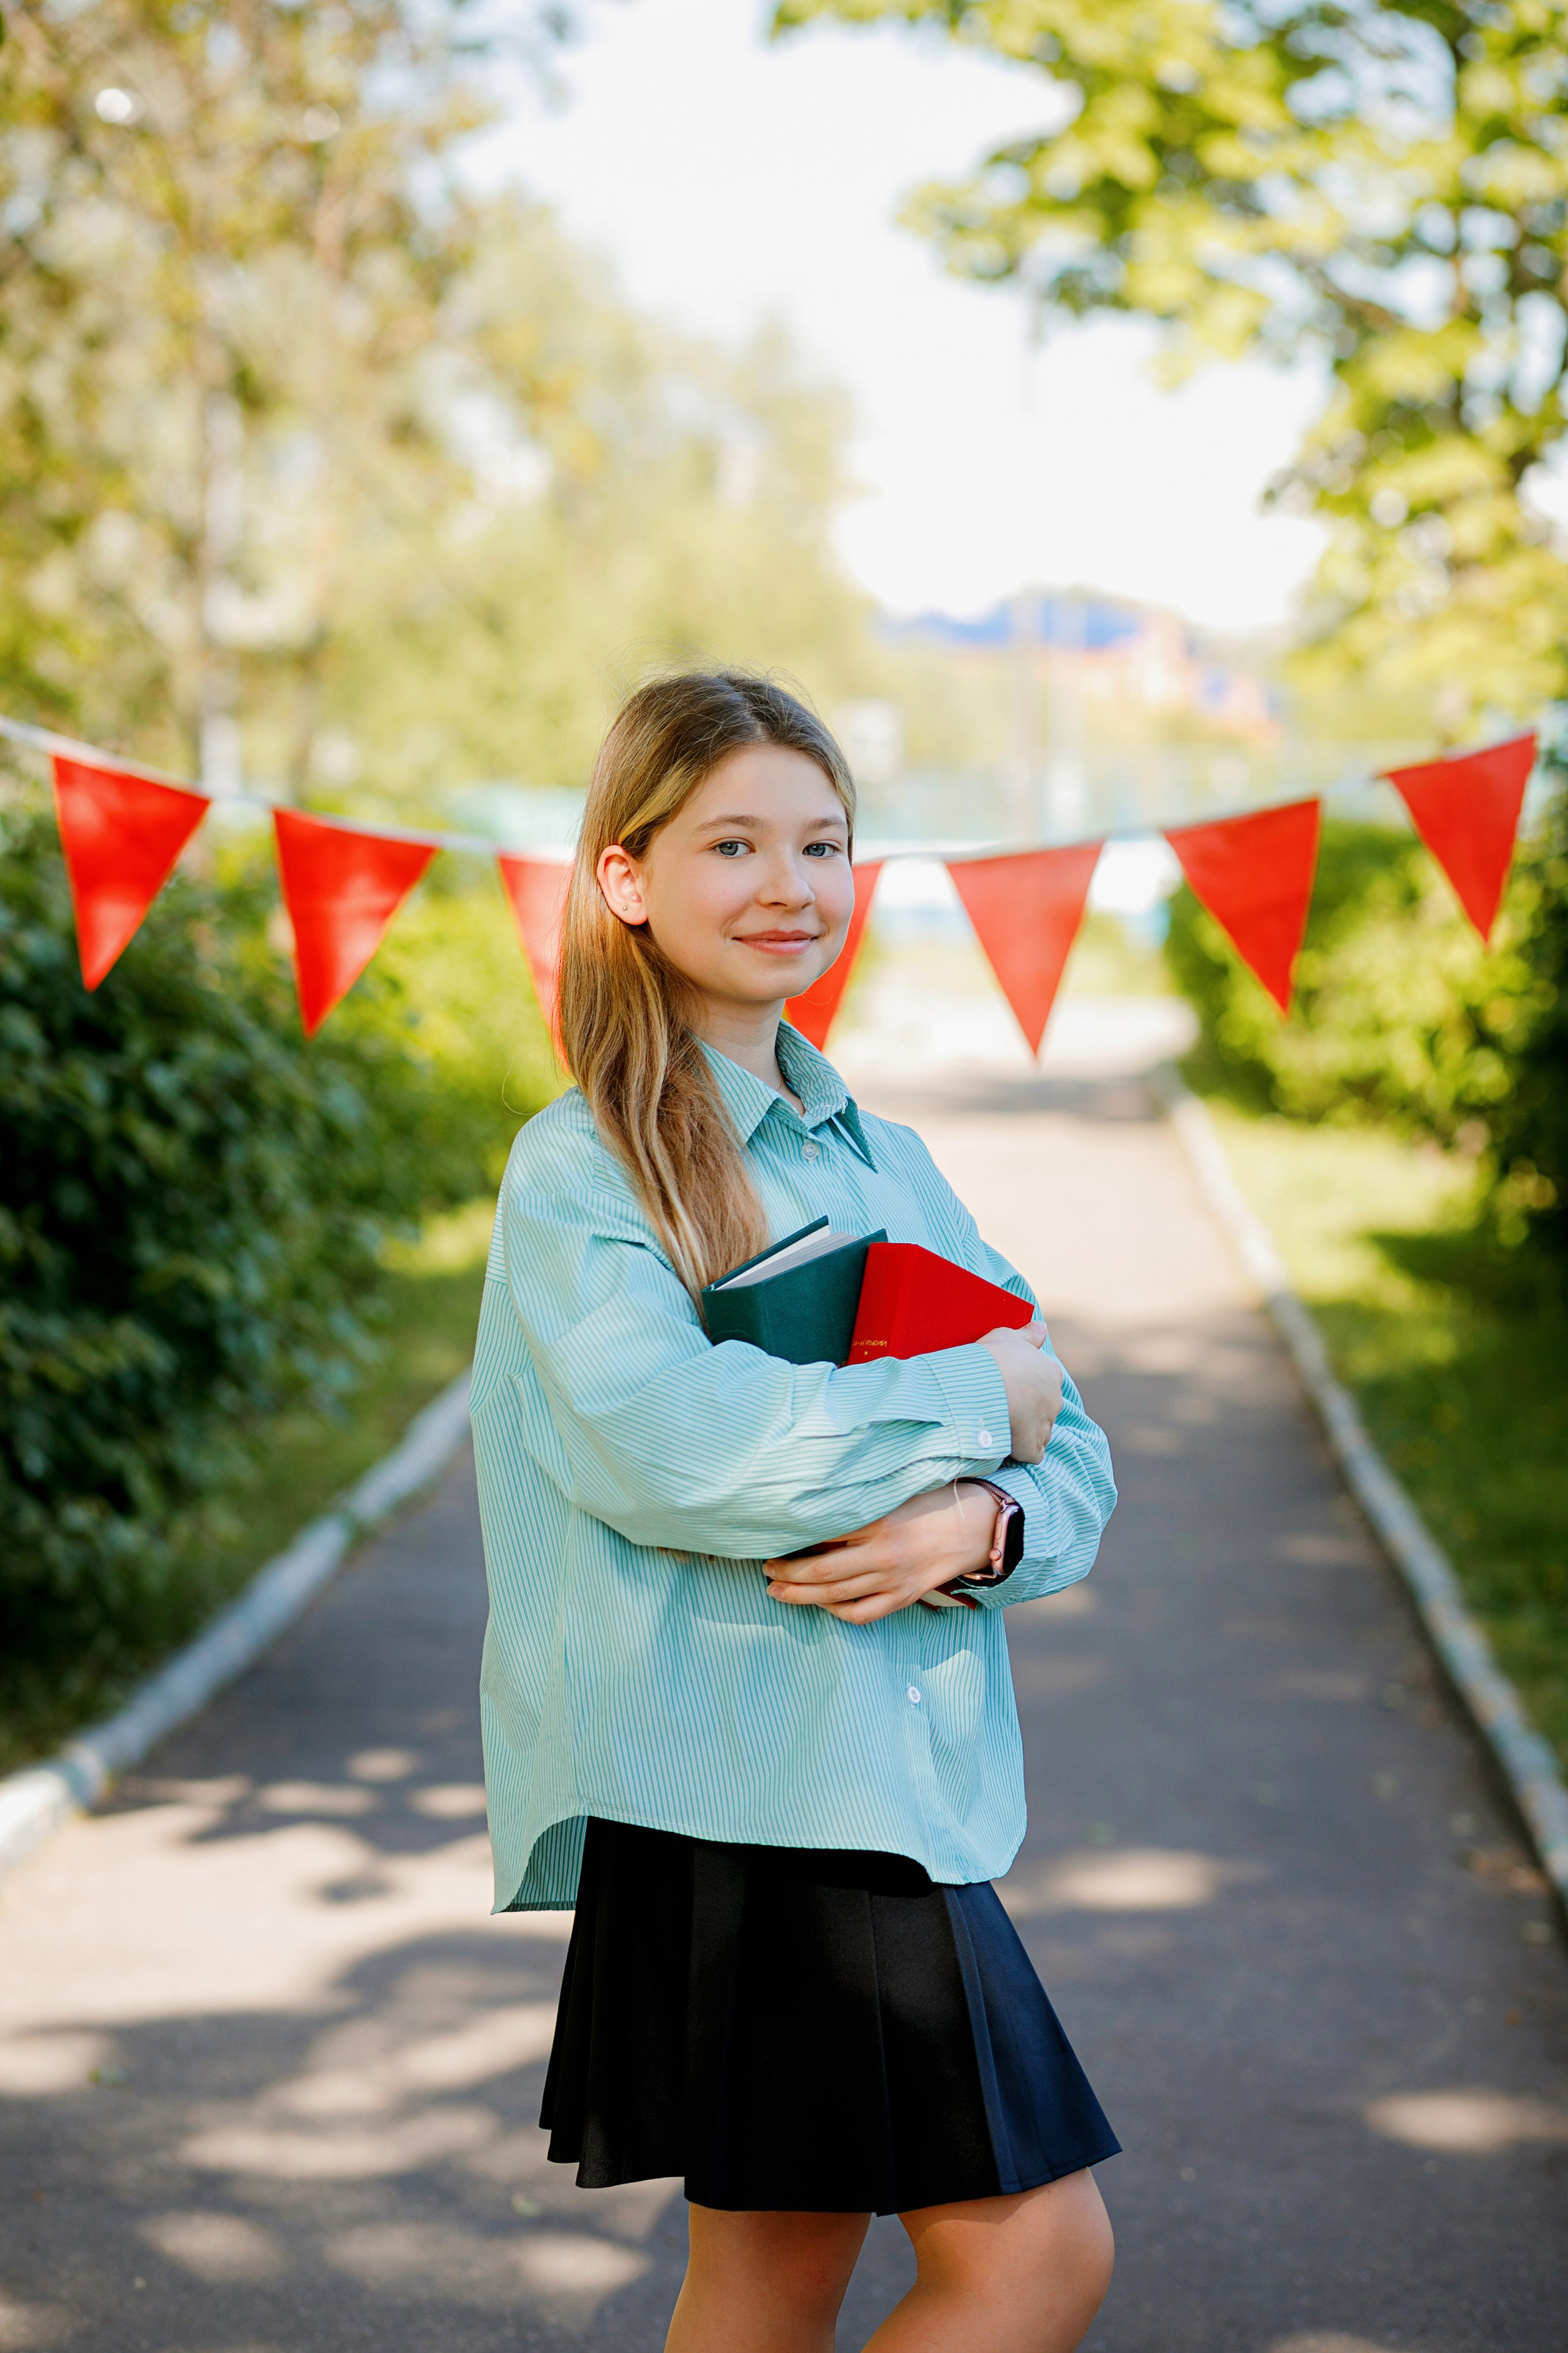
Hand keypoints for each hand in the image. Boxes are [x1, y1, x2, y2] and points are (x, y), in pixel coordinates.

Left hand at [764, 1482, 998, 1623]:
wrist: (978, 1526)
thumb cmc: (934, 1501)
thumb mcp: (895, 1492)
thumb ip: (860, 1501)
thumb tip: (817, 1508)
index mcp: (878, 1522)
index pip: (822, 1535)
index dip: (792, 1541)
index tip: (770, 1539)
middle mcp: (882, 1554)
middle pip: (821, 1570)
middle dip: (787, 1572)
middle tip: (764, 1569)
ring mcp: (893, 1580)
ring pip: (836, 1596)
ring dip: (801, 1595)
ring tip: (777, 1591)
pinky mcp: (904, 1597)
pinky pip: (863, 1613)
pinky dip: (837, 1612)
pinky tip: (821, 1604)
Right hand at [977, 1323, 1061, 1463]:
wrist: (986, 1385)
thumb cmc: (995, 1357)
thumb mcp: (1009, 1336)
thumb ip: (1028, 1335)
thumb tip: (1043, 1328)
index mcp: (1050, 1372)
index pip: (1046, 1383)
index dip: (1027, 1388)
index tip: (1009, 1388)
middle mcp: (1054, 1398)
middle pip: (1045, 1408)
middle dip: (1029, 1411)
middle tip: (1003, 1408)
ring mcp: (1045, 1423)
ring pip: (1041, 1431)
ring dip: (1026, 1432)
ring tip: (1003, 1428)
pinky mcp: (1033, 1445)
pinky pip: (1033, 1453)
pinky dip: (1023, 1452)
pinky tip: (1008, 1448)